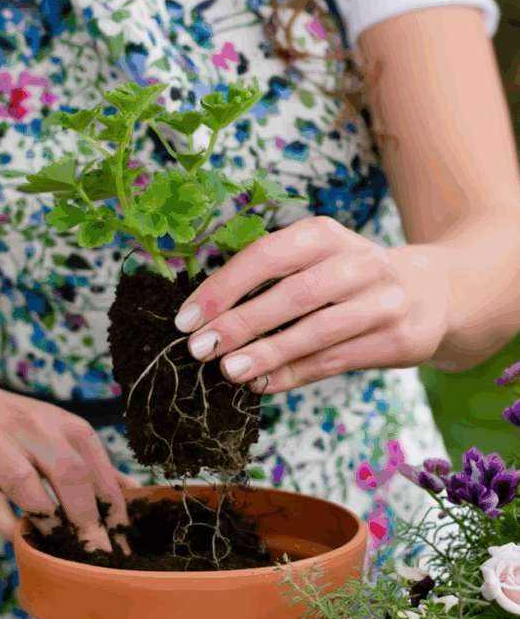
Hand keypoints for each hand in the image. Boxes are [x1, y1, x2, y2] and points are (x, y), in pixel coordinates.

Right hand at [0, 367, 139, 551]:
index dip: (113, 508)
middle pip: (69, 474)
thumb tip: (132, 493)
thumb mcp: (54, 432)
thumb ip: (90, 463)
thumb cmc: (12, 429)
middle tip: (97, 555)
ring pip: (26, 485)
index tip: (122, 542)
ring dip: (47, 521)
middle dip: (87, 519)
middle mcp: (30, 428)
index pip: (97, 467)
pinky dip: (5, 523)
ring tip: (60, 549)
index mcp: (61, 423)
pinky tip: (18, 539)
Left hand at [174, 216, 452, 392]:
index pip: (267, 255)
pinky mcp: (397, 339)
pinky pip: (335, 361)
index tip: (186, 317)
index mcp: (325, 234)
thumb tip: (204, 318)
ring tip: (229, 370)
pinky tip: (263, 384)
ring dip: (267, 353)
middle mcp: (358, 262)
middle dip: (240, 323)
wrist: (432, 293)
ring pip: (316, 331)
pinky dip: (294, 375)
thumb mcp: (316, 259)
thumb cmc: (349, 279)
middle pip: (292, 294)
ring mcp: (382, 301)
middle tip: (199, 348)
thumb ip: (269, 280)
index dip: (223, 287)